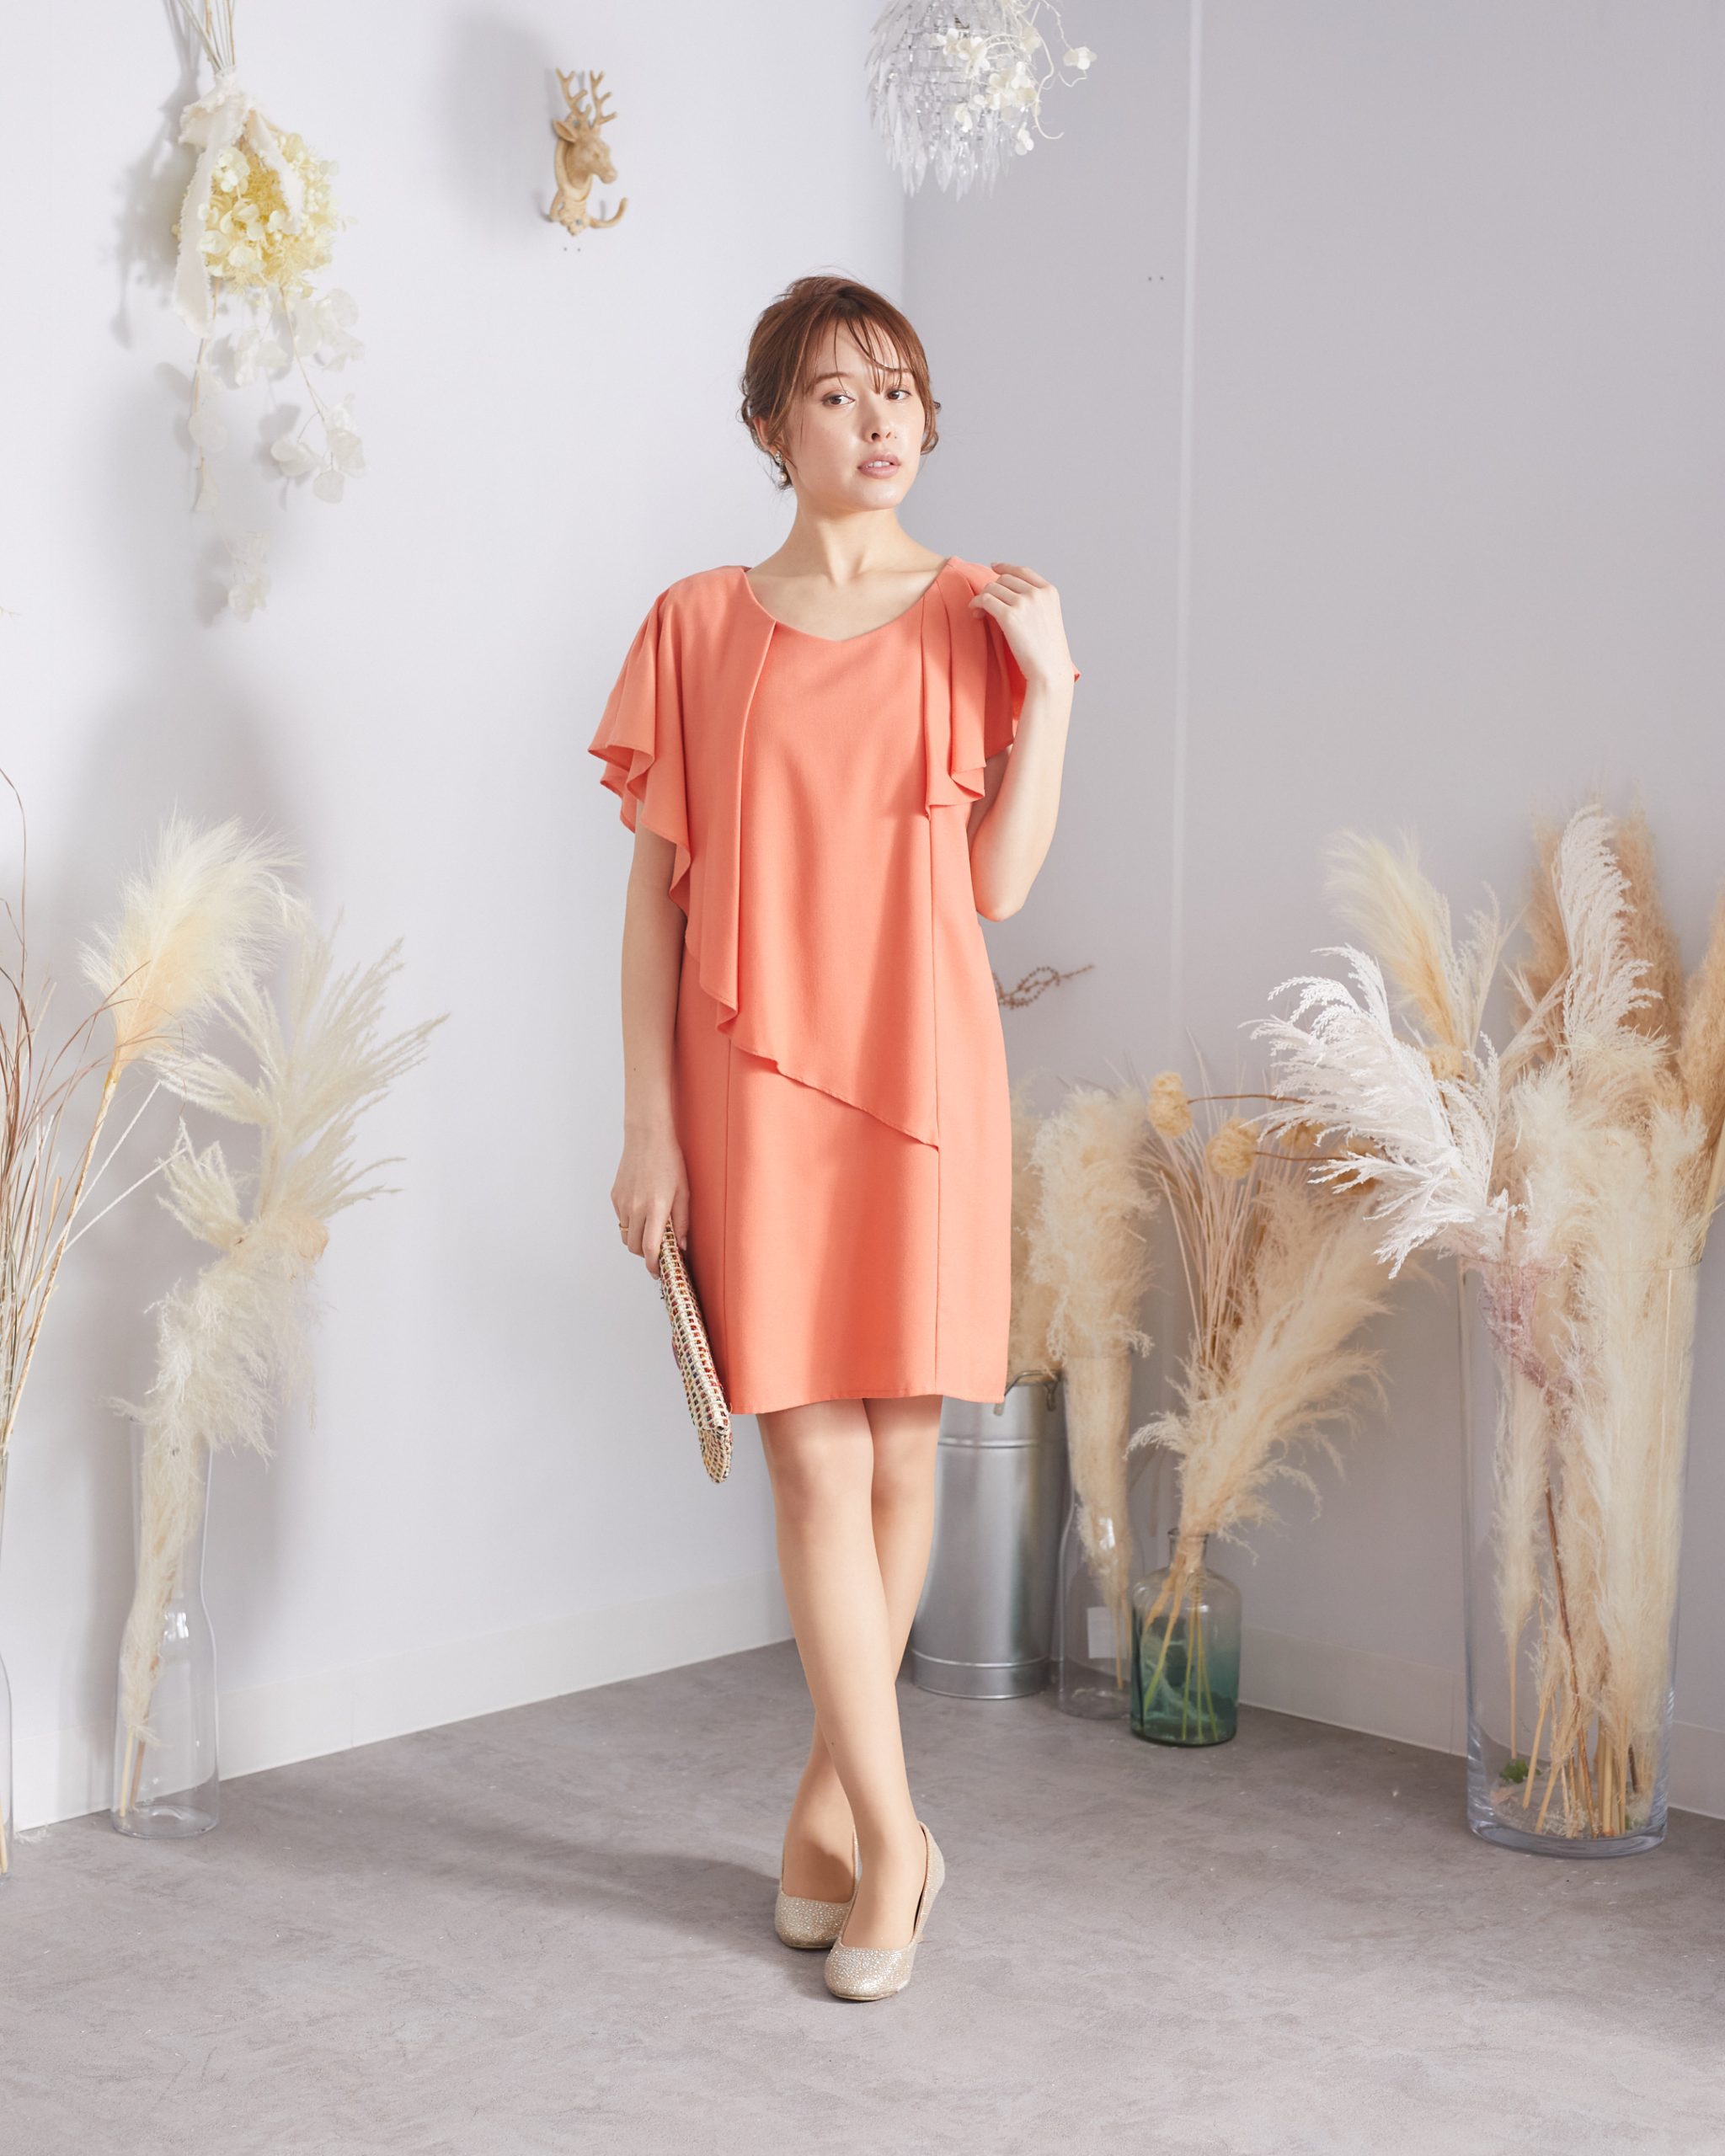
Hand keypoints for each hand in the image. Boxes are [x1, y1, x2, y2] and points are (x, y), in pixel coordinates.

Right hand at [613, 1130, 690, 1278]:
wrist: (646, 1138)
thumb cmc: (669, 1161)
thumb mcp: (684, 1192)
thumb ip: (682, 1221)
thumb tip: (681, 1245)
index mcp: (655, 1208)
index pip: (650, 1248)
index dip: (653, 1265)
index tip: (658, 1271)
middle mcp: (635, 1208)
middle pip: (634, 1247)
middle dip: (645, 1254)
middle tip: (658, 1250)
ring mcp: (622, 1203)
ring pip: (625, 1235)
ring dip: (636, 1239)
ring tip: (650, 1229)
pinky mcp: (615, 1196)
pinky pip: (621, 1219)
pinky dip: (630, 1223)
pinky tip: (642, 1210)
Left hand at [969, 562, 1075, 689]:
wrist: (1049, 670)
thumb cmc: (1048, 652)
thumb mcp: (1049, 619)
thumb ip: (1036, 604)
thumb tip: (1010, 596)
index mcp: (1049, 592)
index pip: (1023, 571)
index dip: (1006, 567)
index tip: (994, 567)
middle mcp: (1037, 593)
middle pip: (1005, 579)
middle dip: (992, 588)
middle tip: (984, 602)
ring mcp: (1024, 603)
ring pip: (992, 588)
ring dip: (982, 597)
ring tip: (978, 611)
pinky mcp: (1009, 616)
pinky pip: (985, 600)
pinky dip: (976, 604)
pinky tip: (975, 612)